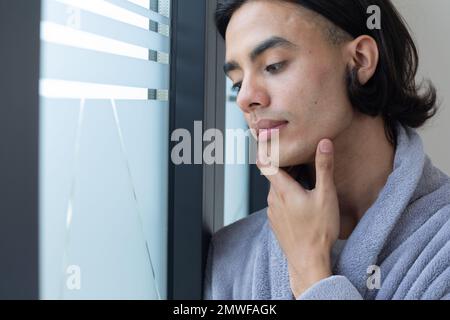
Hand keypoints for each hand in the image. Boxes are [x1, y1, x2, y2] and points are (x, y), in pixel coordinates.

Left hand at [257, 139, 339, 297]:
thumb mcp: (326, 195)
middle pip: (273, 175)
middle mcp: (272, 199)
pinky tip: (302, 203)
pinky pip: (278, 203)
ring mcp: (272, 212)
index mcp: (282, 189)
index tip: (272, 142)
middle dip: (285, 167)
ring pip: (276, 190)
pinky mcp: (276, 222)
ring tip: (304, 181)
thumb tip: (324, 143)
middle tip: (300, 160)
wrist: (308, 261)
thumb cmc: (318, 230)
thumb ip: (324, 168)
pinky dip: (287, 197)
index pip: (265, 163)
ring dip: (287, 183)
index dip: (266, 151)